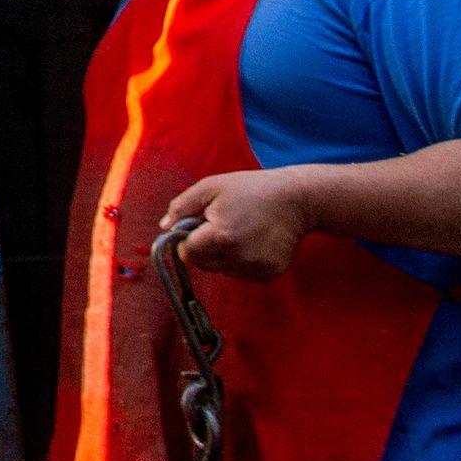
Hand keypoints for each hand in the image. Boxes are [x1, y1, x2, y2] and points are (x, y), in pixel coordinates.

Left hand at [160, 168, 313, 280]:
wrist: (296, 199)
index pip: (188, 253)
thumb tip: (164, 227)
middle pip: (203, 265)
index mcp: (221, 236)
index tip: (197, 227)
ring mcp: (255, 267)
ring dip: (222, 256)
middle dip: (203, 249)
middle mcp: (238, 257)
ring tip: (239, 231)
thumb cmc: (250, 188)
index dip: (187, 240)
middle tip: (219, 226)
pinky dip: (241, 261)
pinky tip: (253, 241)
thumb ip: (181, 206)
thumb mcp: (210, 187)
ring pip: (222, 270)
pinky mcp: (269, 273)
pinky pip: (242, 273)